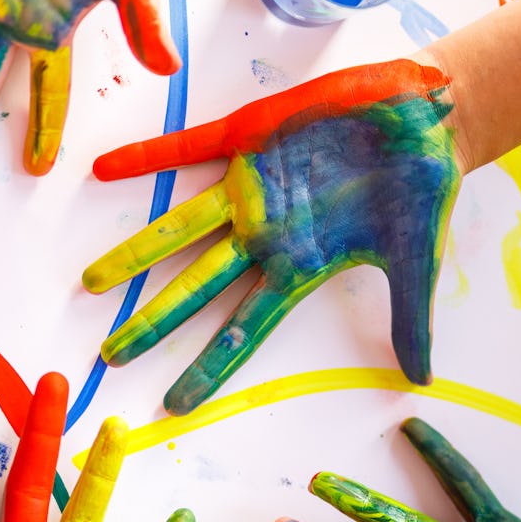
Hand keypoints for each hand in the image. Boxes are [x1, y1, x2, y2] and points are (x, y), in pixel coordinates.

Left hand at [82, 60, 461, 412]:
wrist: (429, 118)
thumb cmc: (422, 192)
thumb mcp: (416, 266)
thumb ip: (410, 322)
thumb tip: (420, 383)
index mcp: (298, 268)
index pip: (244, 329)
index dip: (209, 366)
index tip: (174, 404)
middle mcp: (264, 234)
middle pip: (196, 289)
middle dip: (153, 322)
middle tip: (110, 355)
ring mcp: (251, 187)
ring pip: (179, 228)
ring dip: (135, 253)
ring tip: (91, 282)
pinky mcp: (250, 136)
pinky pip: (188, 149)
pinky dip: (148, 158)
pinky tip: (104, 169)